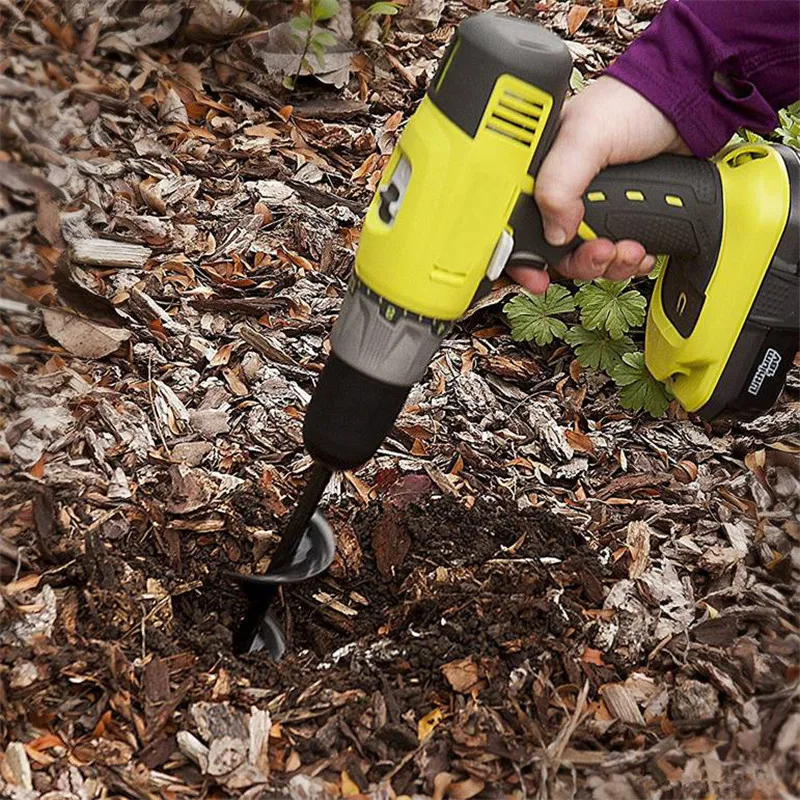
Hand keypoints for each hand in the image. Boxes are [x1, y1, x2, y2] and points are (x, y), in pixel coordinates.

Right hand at [506, 76, 689, 293]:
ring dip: (609, 264)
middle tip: (602, 253)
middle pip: (554, 252)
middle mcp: (560, 194)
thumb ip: (560, 183)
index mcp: (537, 174)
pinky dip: (628, 261)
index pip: (514, 226)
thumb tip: (555, 233)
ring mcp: (590, 208)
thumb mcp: (586, 137)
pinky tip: (641, 248)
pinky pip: (615, 256)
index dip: (521, 258)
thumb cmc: (631, 103)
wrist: (684, 104)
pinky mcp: (619, 216)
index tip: (538, 277)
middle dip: (581, 262)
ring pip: (586, 258)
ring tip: (630, 249)